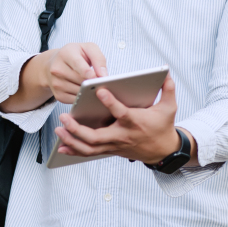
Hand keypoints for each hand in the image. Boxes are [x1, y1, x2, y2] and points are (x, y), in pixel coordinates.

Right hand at [43, 42, 107, 104]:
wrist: (54, 64)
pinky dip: (84, 98)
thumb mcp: (88, 48)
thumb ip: (98, 58)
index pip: (78, 64)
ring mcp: (56, 83)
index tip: (98, 78)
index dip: (89, 73)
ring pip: (80, 92)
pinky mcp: (58, 95)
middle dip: (93, 83)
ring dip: (90, 92)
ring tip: (95, 86)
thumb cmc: (74, 55)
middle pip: (81, 80)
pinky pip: (76, 101)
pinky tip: (87, 92)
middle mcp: (57, 69)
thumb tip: (104, 76)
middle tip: (102, 82)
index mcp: (65, 54)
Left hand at [55, 74, 187, 163]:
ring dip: (72, 140)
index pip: (121, 113)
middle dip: (78, 129)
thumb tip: (166, 73)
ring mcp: (114, 145)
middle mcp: (122, 135)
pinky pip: (89, 153)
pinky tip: (62, 146)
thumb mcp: (169, 107)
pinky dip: (75, 150)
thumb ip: (167, 89)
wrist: (163, 150)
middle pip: (97, 137)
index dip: (111, 103)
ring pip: (90, 147)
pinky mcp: (110, 150)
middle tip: (64, 117)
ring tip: (59, 129)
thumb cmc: (162, 127)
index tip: (99, 91)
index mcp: (135, 122)